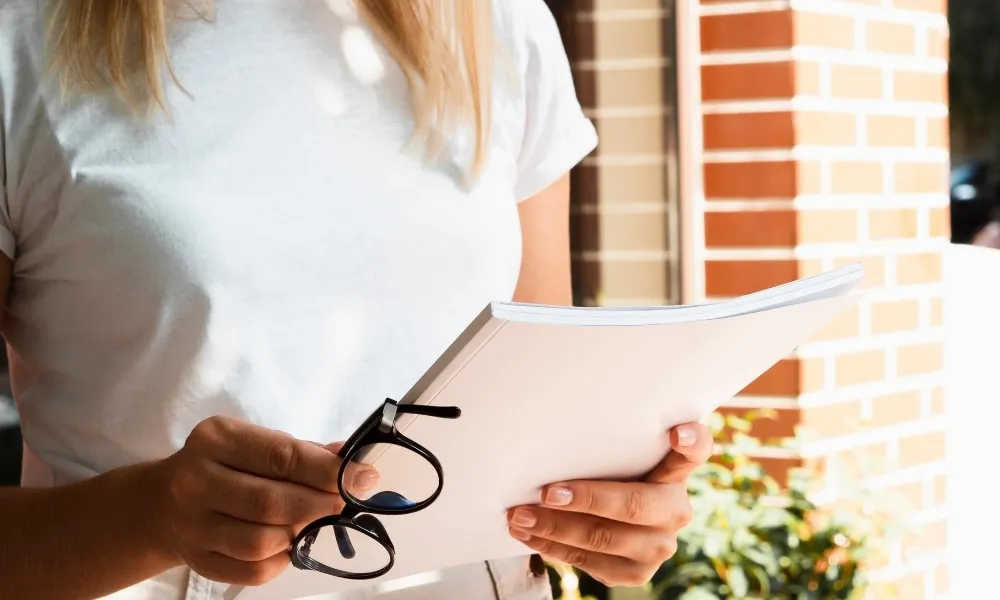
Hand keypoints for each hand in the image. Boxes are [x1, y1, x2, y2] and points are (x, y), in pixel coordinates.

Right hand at [153, 416, 378, 585]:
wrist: (163, 502)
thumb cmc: (223, 466)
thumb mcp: (255, 443)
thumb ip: (304, 453)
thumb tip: (354, 462)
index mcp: (216, 439)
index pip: (282, 456)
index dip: (328, 471)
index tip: (362, 477)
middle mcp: (196, 480)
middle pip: (273, 502)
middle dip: (321, 504)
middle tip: (345, 502)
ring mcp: (193, 525)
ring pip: (263, 541)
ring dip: (301, 534)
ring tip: (314, 521)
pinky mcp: (199, 560)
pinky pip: (254, 570)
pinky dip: (283, 560)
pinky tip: (289, 544)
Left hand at [507, 422, 711, 586]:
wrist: (611, 522)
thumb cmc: (607, 473)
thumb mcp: (613, 454)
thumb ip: (606, 442)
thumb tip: (547, 425)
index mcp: (676, 469)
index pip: (696, 449)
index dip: (691, 441)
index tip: (676, 433)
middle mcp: (676, 508)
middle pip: (634, 504)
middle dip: (587, 498)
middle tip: (548, 492)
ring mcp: (661, 544)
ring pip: (606, 537)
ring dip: (556, 527)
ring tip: (521, 515)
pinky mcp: (640, 572)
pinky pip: (592, 563)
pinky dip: (555, 548)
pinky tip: (530, 535)